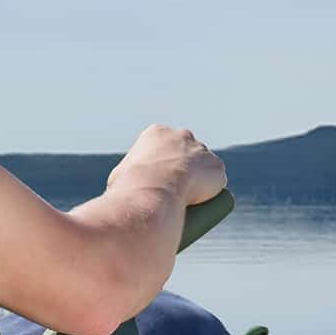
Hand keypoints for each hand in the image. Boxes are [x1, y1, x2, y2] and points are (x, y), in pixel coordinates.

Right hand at [107, 125, 226, 206]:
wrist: (153, 192)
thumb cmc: (130, 186)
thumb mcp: (117, 177)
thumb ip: (122, 178)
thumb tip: (120, 190)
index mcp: (156, 133)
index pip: (162, 145)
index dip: (162, 162)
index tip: (159, 182)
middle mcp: (181, 135)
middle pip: (186, 150)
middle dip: (184, 166)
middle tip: (175, 192)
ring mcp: (201, 150)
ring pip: (204, 162)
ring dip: (201, 176)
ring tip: (193, 199)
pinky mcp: (216, 167)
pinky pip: (217, 178)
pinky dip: (213, 189)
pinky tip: (209, 202)